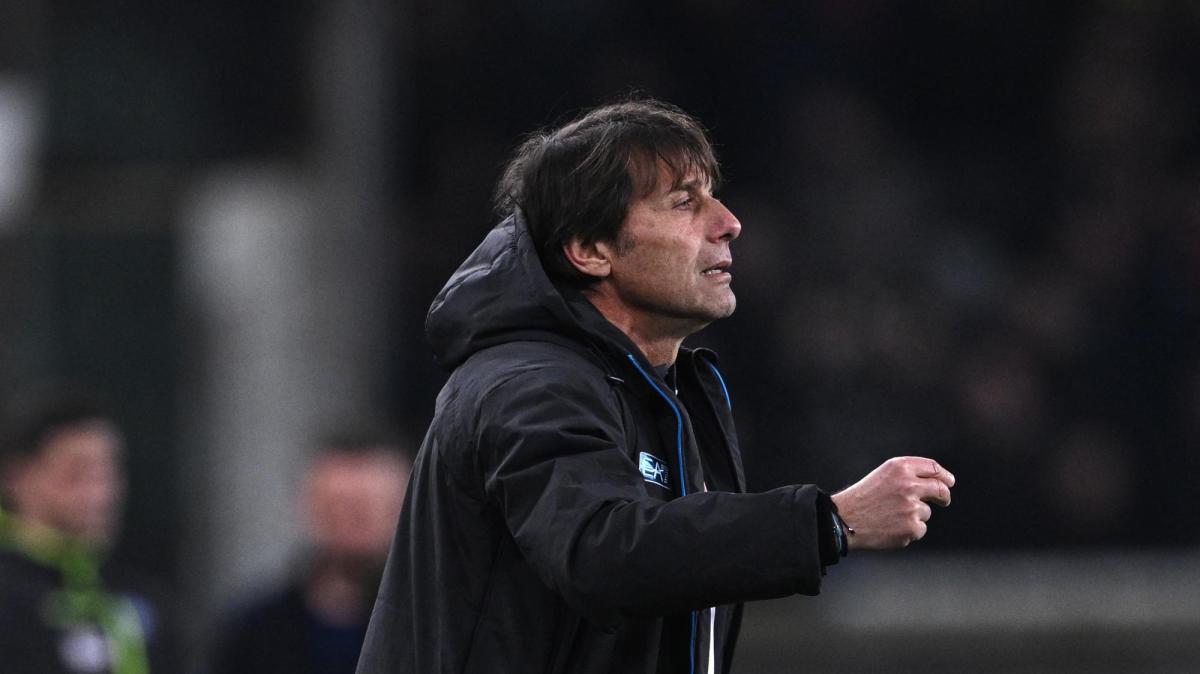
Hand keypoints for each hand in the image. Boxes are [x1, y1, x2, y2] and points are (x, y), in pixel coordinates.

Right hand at [831, 457, 953, 549]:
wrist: (845, 519)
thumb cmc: (863, 497)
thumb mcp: (883, 475)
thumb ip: (907, 475)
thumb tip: (936, 482)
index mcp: (900, 468)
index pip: (933, 468)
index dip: (944, 475)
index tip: (948, 482)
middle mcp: (909, 485)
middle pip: (940, 489)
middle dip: (944, 495)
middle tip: (944, 500)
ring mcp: (911, 507)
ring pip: (926, 512)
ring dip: (915, 515)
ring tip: (891, 517)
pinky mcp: (912, 527)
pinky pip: (920, 529)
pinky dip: (909, 530)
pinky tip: (891, 528)